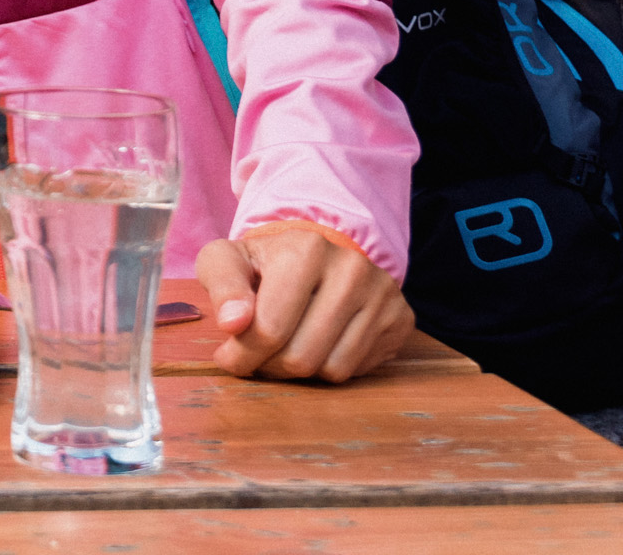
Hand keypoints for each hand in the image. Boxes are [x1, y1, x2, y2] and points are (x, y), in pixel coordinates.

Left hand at [196, 229, 414, 382]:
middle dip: (270, 366)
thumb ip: (222, 287)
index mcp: (306, 249)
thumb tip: (233, 322)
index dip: (241, 355)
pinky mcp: (400, 318)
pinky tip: (317, 344)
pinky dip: (329, 368)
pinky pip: (356, 372)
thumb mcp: (227, 262)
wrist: (313, 257)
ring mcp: (382, 293)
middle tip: (259, 355)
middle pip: (300, 356)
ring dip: (299, 372)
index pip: (269, 329)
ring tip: (286, 347)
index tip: (228, 356)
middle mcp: (351, 268)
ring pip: (330, 369)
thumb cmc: (263, 265)